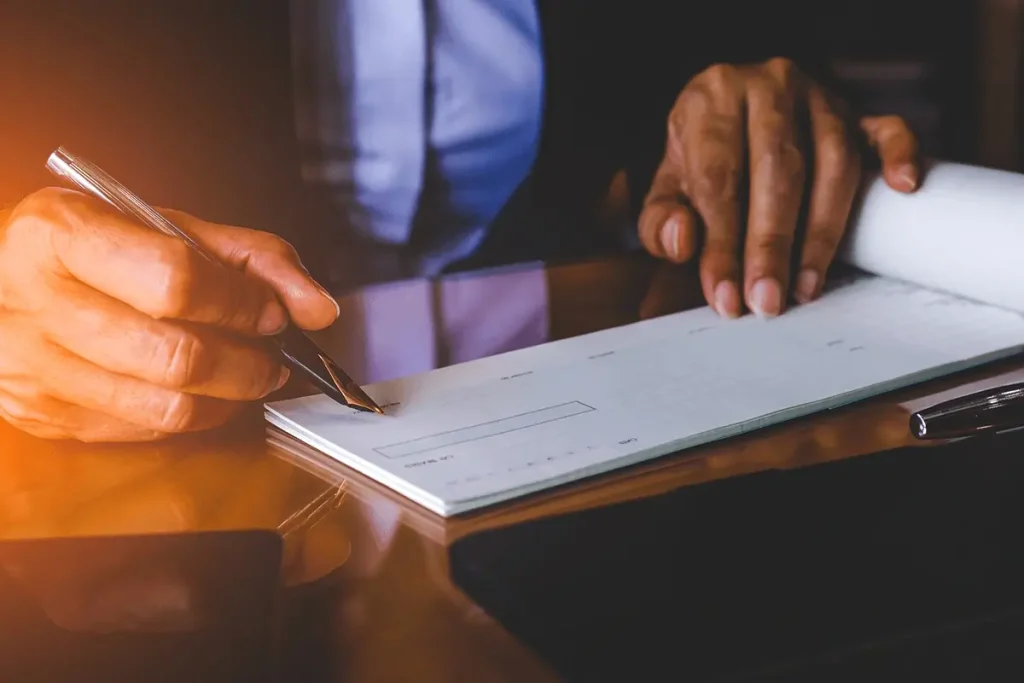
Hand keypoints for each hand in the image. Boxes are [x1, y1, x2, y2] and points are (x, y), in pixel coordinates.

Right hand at [0, 188, 338, 441]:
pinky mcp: (42, 415)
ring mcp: (31, 366)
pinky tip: (204, 392)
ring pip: (165, 406)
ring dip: (230, 396)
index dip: (241, 304)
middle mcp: (33, 299)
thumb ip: (254, 259)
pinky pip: (143, 431)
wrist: (2, 281)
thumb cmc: (95, 250)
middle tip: (273, 355)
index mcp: (60, 231)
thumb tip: (319, 308)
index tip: (272, 312)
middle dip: (248, 362)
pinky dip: (194, 416)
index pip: (174, 280)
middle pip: (175, 355)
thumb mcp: (170, 228)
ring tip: (248, 372)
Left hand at [639, 57, 919, 317]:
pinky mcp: (860, 112)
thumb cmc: (699, 162)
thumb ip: (660, 222)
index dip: (722, 243)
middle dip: (771, 245)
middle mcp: (769, 86)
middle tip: (768, 302)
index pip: (718, 177)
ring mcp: (821, 96)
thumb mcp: (666, 190)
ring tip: (807, 287)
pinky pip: (888, 128)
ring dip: (823, 231)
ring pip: (833, 161)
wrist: (731, 116)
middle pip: (777, 170)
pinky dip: (900, 155)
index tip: (725, 296)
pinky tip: (903, 189)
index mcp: (712, 99)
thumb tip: (682, 240)